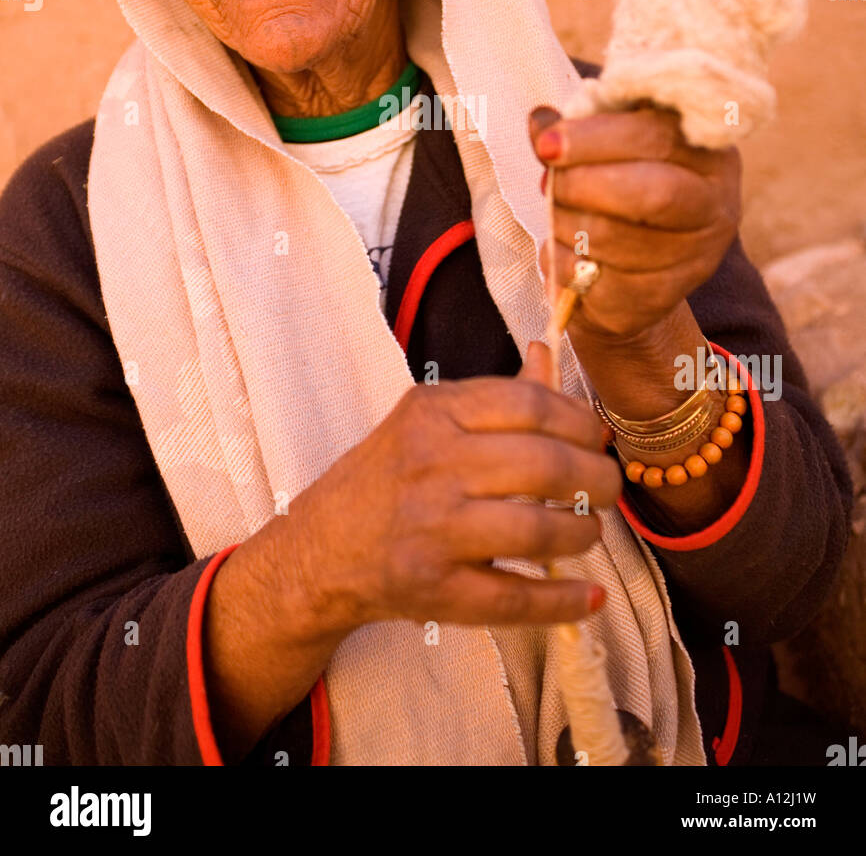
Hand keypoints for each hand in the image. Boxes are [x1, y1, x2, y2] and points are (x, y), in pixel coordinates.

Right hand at [287, 342, 619, 633]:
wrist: (319, 550)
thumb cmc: (385, 478)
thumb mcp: (428, 420)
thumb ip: (495, 395)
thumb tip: (548, 356)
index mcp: (433, 413)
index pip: (530, 404)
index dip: (581, 421)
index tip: (597, 438)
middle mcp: (432, 466)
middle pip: (544, 466)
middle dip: (597, 478)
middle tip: (608, 488)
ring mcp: (432, 531)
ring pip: (537, 531)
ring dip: (585, 534)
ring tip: (591, 531)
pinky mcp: (434, 590)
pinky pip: (514, 598)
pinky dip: (562, 601)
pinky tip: (588, 597)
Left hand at [530, 104, 740, 341]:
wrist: (628, 268)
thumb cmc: (620, 187)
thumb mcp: (605, 147)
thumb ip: (578, 130)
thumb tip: (543, 123)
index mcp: (710, 151)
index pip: (656, 136)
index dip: (594, 138)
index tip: (546, 143)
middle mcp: (716, 206)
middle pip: (652, 193)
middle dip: (582, 183)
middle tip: (547, 183)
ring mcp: (695, 259)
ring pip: (614, 237)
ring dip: (565, 222)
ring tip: (558, 215)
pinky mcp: (661, 298)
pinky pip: (596, 281)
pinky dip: (564, 263)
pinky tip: (567, 251)